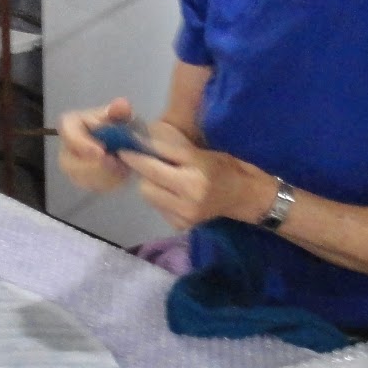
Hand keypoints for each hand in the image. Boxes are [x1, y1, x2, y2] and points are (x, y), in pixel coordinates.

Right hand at [57, 97, 135, 193]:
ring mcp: (73, 167)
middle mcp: (67, 147)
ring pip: (81, 179)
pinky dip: (110, 182)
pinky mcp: (84, 181)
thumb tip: (121, 106)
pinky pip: (93, 186)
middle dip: (94, 168)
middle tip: (116, 165)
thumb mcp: (123, 115)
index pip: (67, 132)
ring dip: (104, 176)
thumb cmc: (120, 124)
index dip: (81, 144)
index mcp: (71, 124)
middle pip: (69, 163)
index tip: (101, 152)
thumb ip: (121, 111)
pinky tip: (122, 173)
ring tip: (124, 167)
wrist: (127, 141)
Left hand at [121, 125, 267, 230]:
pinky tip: (172, 192)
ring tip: (163, 177)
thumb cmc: (224, 167)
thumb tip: (139, 142)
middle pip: (146, 183)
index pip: (154, 164)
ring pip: (149, 196)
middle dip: (142, 170)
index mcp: (194, 175)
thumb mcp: (199, 153)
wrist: (245, 196)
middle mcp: (188, 198)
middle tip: (145, 161)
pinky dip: (159, 197)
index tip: (122, 147)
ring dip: (150, 184)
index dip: (135, 155)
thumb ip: (170, 151)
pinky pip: (158, 207)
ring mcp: (184, 215)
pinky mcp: (181, 225)